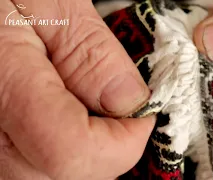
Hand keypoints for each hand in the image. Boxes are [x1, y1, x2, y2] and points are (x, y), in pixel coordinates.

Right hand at [0, 0, 153, 178]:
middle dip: (113, 146)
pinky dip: (72, 150)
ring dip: (93, 150)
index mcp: (3, 90)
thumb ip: (90, 54)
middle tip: (118, 106)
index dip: (125, 140)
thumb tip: (132, 101)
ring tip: (88, 106)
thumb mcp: (50, 7)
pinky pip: (43, 170)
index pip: (76, 153)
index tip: (143, 111)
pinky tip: (70, 116)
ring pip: (60, 177)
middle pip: (72, 175)